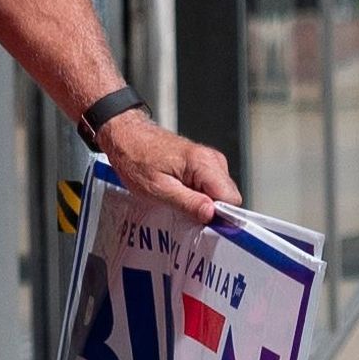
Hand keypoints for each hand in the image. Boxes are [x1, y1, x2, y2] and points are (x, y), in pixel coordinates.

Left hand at [98, 108, 240, 225]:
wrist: (127, 137)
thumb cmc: (136, 158)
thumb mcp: (158, 189)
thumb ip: (188, 203)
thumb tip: (212, 215)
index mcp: (204, 164)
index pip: (232, 199)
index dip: (219, 215)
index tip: (201, 222)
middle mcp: (212, 159)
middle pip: (228, 197)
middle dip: (210, 210)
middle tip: (184, 210)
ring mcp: (209, 160)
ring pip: (220, 194)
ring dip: (203, 203)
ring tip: (178, 200)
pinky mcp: (203, 163)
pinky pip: (211, 187)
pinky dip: (199, 195)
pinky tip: (180, 193)